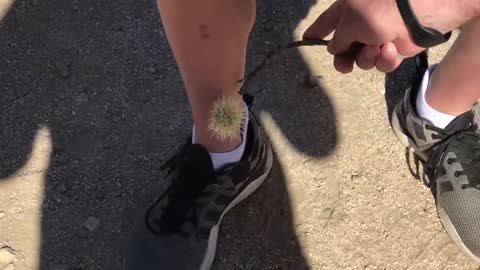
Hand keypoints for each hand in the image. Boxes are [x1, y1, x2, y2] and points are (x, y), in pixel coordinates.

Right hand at [304, 0, 472, 72]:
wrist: (419, 12)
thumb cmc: (379, 11)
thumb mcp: (349, 24)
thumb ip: (337, 40)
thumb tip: (334, 49)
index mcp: (348, 10)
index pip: (327, 21)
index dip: (316, 31)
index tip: (306, 39)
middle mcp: (362, 23)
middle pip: (344, 46)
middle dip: (344, 58)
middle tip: (344, 66)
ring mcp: (378, 35)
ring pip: (362, 58)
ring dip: (367, 58)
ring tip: (375, 49)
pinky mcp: (395, 47)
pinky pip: (381, 62)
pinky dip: (384, 59)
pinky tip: (390, 50)